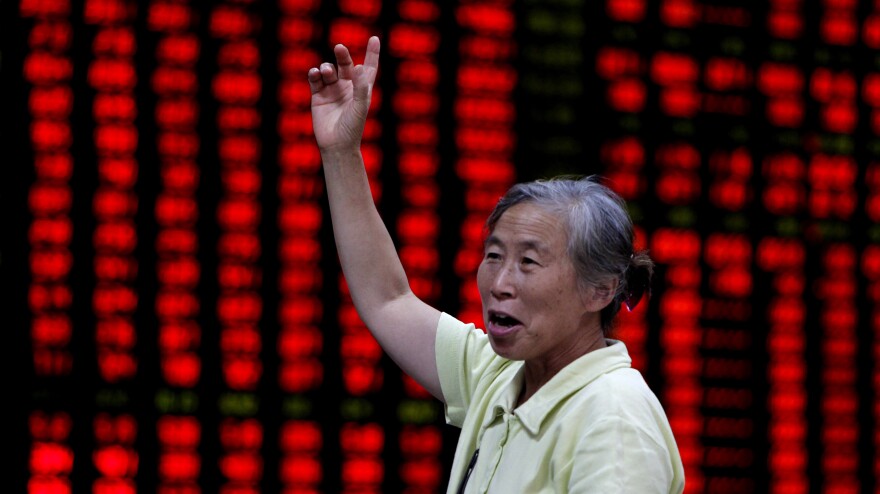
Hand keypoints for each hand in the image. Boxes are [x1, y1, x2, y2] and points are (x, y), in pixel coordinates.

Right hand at [308, 36, 379, 151]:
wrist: (336, 144)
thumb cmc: (353, 127)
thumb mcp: (360, 106)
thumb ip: (361, 86)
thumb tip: (359, 66)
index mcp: (362, 88)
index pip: (369, 67)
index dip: (372, 54)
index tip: (374, 39)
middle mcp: (347, 87)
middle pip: (345, 65)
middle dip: (343, 55)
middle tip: (340, 48)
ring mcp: (332, 90)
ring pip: (329, 71)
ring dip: (327, 68)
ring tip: (326, 72)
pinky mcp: (318, 96)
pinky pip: (315, 80)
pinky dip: (314, 74)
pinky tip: (315, 73)